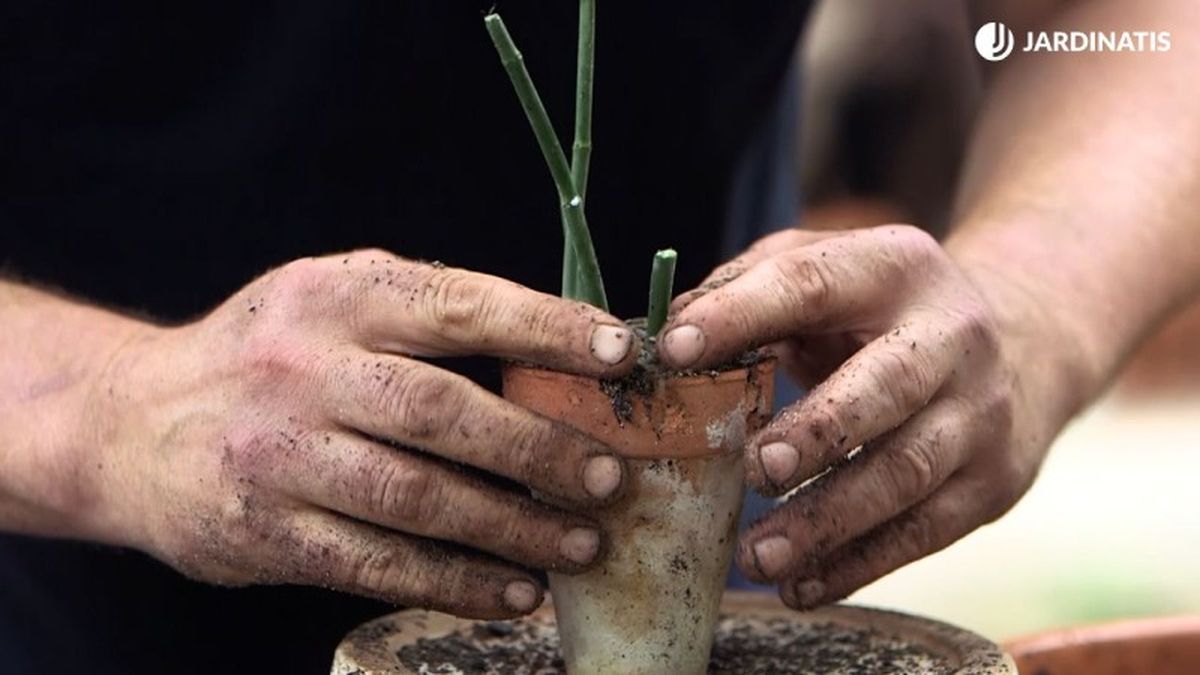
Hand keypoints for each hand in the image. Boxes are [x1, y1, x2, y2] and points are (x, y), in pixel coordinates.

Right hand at [88, 250, 637, 618]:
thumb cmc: (268, 356)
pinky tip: (511, 589)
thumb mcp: (334, 303)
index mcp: (337, 296)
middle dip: (538, 448)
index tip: (619, 354)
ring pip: (416, 499)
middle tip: (608, 477)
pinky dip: (454, 581)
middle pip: (442, 412)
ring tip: (579, 543)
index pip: (460, 307)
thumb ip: (428, 320)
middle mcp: (303, 368)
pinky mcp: (263, 532)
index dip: (546, 329)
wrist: (131, 423)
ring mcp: (278, 454)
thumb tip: (562, 359)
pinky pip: (377, 565)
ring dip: (510, 527)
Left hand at [659, 225, 1076, 608]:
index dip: (740, 314)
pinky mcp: (992, 481)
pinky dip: (858, 564)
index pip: (812, 282)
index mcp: (895, 266)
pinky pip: (923, 532)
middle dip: (820, 429)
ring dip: (827, 520)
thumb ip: (748, 290)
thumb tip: (667, 342)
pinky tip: (800, 584)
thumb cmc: (882, 313)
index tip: (672, 350)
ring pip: (905, 472)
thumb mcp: (830, 274)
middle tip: (756, 467)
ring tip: (757, 553)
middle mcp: (951, 335)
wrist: (1024, 347)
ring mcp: (978, 413)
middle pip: (888, 384)